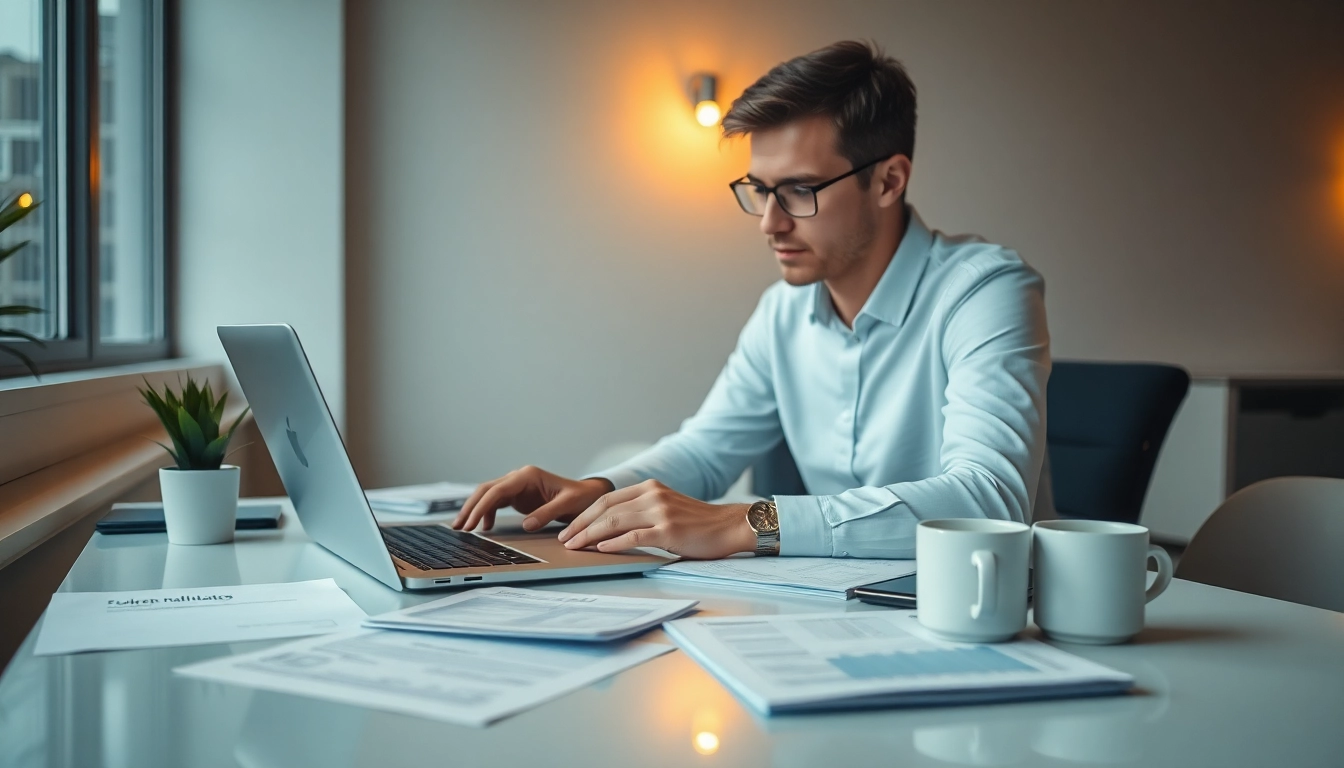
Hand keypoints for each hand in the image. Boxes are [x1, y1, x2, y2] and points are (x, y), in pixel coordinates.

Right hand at [452, 466, 612, 531]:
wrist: (589, 494)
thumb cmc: (581, 497)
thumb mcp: (568, 505)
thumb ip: (547, 513)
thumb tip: (526, 525)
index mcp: (528, 476)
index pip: (497, 490)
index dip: (482, 507)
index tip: (471, 522)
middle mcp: (519, 477)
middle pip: (486, 490)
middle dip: (471, 507)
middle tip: (458, 527)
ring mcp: (517, 486)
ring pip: (488, 495)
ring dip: (475, 510)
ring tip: (463, 528)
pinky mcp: (518, 495)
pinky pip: (497, 502)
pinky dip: (488, 513)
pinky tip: (485, 528)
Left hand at [557, 479, 756, 558]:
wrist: (729, 526)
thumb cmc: (698, 523)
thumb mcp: (666, 507)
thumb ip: (642, 512)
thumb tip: (609, 529)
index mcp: (650, 488)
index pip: (607, 499)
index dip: (584, 514)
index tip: (569, 528)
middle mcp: (653, 495)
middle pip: (605, 508)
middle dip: (580, 524)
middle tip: (564, 539)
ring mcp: (661, 512)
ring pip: (615, 521)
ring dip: (590, 535)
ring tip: (575, 546)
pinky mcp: (669, 530)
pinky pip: (634, 536)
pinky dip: (614, 543)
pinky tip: (600, 549)